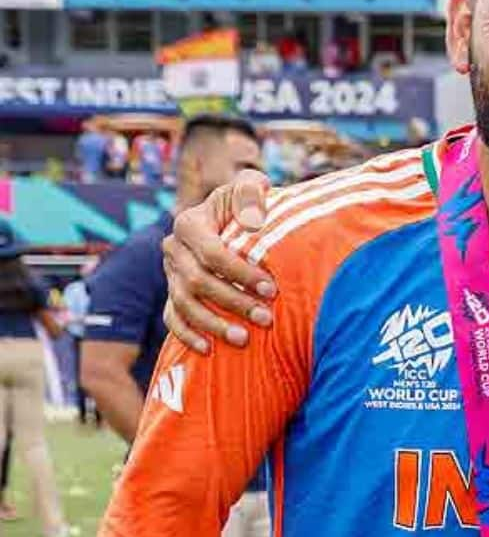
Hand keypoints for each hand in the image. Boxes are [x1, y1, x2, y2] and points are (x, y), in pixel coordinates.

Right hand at [160, 170, 274, 352]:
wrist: (235, 219)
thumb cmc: (249, 202)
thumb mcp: (251, 186)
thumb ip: (252, 191)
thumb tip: (253, 219)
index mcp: (189, 223)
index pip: (211, 252)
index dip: (240, 272)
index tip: (270, 288)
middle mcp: (174, 249)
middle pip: (198, 281)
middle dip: (233, 302)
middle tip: (266, 318)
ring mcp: (170, 273)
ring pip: (184, 304)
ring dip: (213, 324)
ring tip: (244, 339)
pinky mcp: (172, 293)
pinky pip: (172, 318)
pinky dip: (188, 335)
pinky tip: (208, 349)